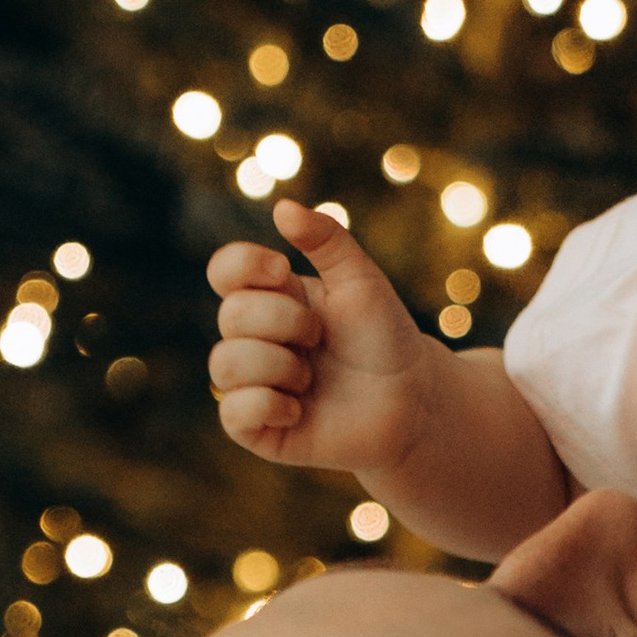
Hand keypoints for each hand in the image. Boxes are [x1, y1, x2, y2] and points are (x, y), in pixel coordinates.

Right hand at [209, 202, 435, 475]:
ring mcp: (252, 384)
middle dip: (284, 321)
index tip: (282, 269)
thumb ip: (327, 239)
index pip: (225, 271)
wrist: (411, 402)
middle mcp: (254, 338)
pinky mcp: (258, 428)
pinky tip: (300, 409)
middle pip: (231, 315)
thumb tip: (282, 207)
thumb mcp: (361, 280)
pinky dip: (267, 405)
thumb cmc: (385, 339)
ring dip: (279, 365)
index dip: (242, 265)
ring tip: (313, 376)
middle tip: (320, 336)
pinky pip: (232, 413)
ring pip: (225, 364)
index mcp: (272, 297)